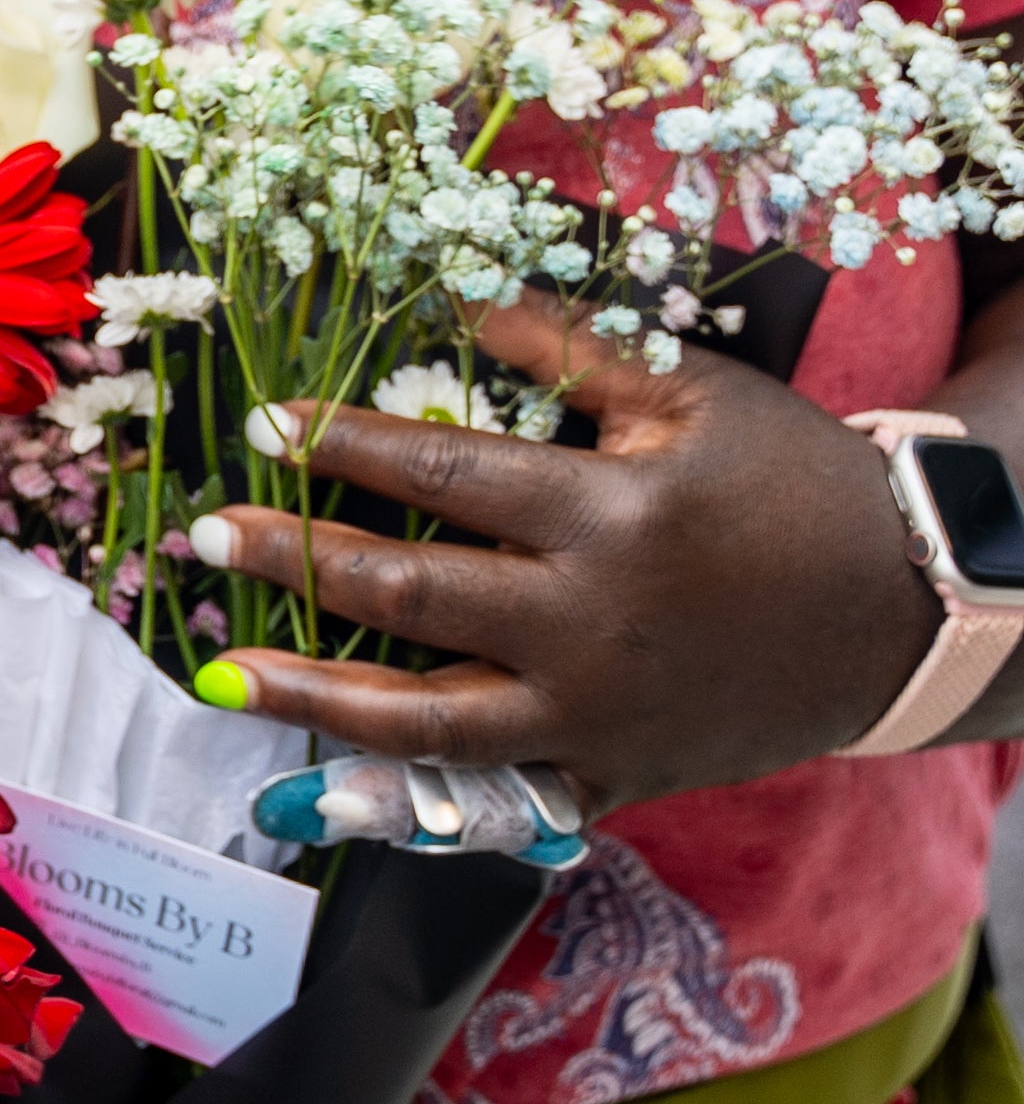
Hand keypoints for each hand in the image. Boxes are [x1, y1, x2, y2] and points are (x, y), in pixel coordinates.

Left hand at [184, 298, 940, 808]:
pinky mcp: (608, 774)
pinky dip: (400, 798)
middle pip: (408, 593)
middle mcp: (588, 625)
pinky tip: (322, 785)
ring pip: (425, 722)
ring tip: (229, 677)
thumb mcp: (696, 394)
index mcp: (607, 515)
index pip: (441, 473)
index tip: (264, 428)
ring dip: (315, 697)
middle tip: (206, 537)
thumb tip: (455, 305)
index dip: (342, 447)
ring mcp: (594, 716)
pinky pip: (486, 799)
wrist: (898, 612)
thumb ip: (569, 351)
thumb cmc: (792, 485)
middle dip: (293, 561)